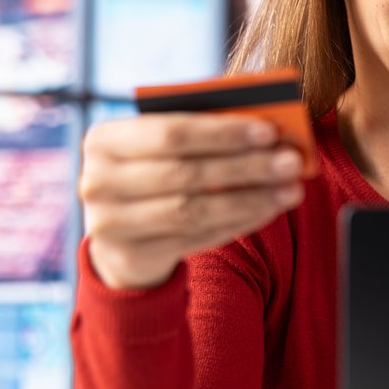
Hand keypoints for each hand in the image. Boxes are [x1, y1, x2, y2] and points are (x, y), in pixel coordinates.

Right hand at [79, 113, 305, 289]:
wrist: (120, 235)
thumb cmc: (154, 173)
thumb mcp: (164, 148)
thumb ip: (203, 134)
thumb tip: (269, 132)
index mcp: (103, 140)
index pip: (171, 132)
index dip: (223, 133)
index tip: (269, 131)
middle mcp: (96, 182)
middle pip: (185, 173)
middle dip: (245, 166)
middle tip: (292, 161)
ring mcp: (108, 224)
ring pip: (193, 210)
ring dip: (249, 198)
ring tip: (291, 189)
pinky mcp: (131, 256)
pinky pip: (195, 238)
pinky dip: (238, 222)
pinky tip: (269, 209)